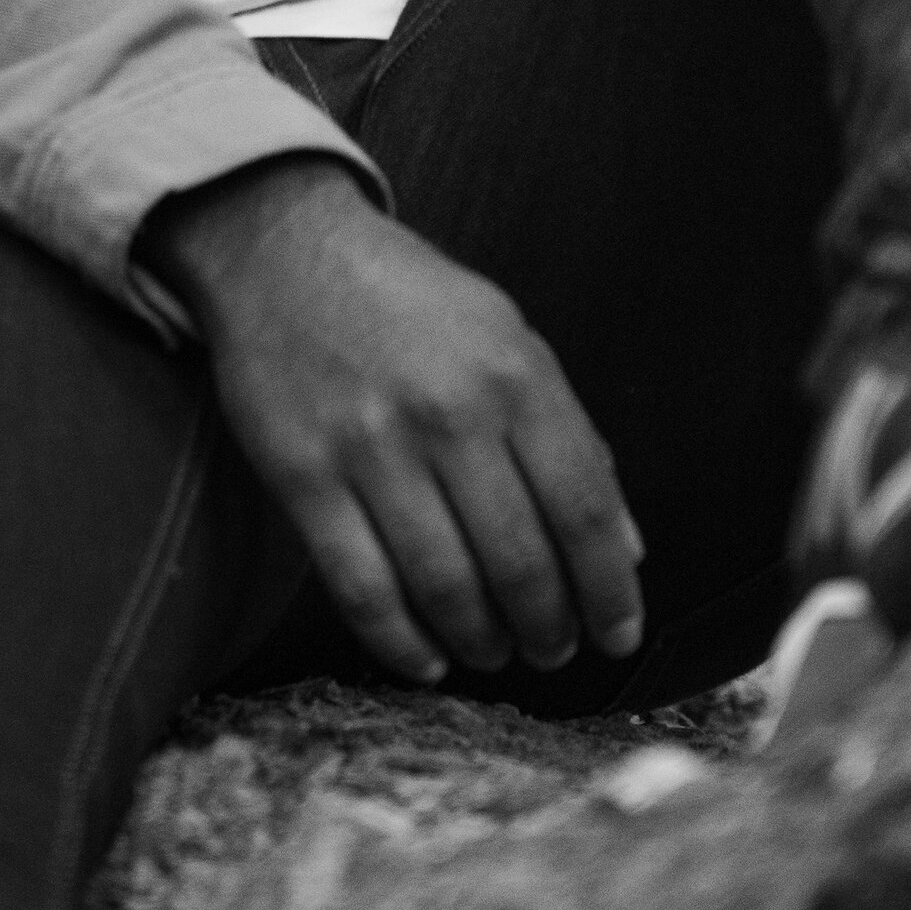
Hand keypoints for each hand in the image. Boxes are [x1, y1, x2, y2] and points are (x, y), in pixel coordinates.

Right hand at [150, 158, 645, 686]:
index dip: (610, 590)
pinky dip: (402, 643)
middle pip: (520, 563)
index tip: (619, 634)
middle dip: (548, 629)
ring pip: (444, 588)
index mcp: (512, 375)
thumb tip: (625, 548)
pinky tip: (427, 658)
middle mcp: (448, 413)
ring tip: (494, 651)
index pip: (583, 510)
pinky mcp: (303, 477)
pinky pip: (362, 589)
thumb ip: (570, 438)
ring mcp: (371, 448)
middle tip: (552, 650)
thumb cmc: (410, 302)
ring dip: (481, 642)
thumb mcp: (508, 339)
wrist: (285, 251)